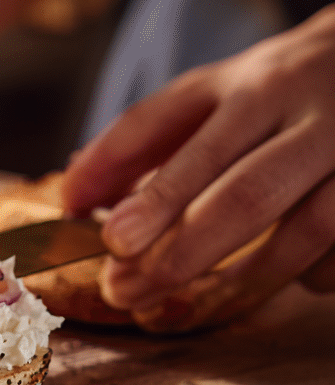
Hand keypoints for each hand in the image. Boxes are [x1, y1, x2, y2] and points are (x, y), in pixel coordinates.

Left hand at [63, 5, 334, 310]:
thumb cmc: (281, 90)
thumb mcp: (214, 95)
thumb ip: (146, 141)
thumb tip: (73, 197)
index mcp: (241, 82)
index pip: (168, 124)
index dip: (126, 177)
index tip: (99, 231)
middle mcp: (297, 106)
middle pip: (241, 190)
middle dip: (181, 248)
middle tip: (125, 288)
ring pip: (305, 227)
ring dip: (241, 276)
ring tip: (181, 303)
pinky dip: (312, 273)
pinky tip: (278, 282)